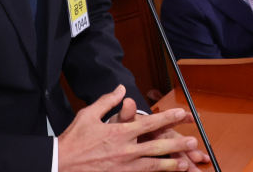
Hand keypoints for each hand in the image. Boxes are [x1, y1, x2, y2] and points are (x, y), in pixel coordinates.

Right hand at [58, 85, 199, 171]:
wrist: (59, 164)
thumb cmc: (73, 140)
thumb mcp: (88, 114)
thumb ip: (108, 101)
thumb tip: (122, 88)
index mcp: (119, 132)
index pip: (149, 124)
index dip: (167, 118)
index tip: (182, 114)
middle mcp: (124, 150)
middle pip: (156, 146)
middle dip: (177, 144)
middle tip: (193, 142)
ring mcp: (123, 167)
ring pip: (152, 165)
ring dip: (171, 164)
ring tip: (186, 164)